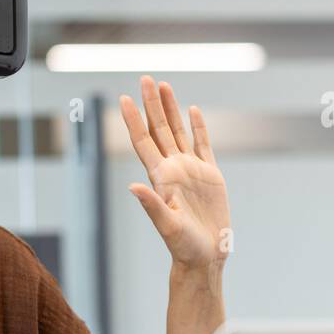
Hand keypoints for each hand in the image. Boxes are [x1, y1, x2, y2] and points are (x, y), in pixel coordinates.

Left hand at [119, 76, 230, 272]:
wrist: (206, 255)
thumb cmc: (184, 246)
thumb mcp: (168, 227)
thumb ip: (152, 206)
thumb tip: (134, 186)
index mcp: (161, 177)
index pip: (143, 142)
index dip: (133, 120)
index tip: (123, 99)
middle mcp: (173, 169)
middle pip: (158, 129)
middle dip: (152, 104)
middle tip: (145, 78)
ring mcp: (191, 170)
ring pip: (178, 131)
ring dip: (171, 109)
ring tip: (164, 86)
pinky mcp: (210, 175)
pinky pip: (203, 144)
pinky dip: (198, 127)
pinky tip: (193, 111)